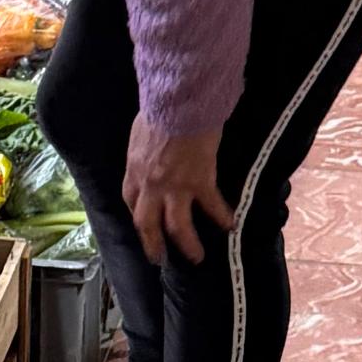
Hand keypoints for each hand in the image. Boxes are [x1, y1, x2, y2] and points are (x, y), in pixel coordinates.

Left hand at [125, 118, 237, 267]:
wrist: (179, 102)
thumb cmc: (158, 111)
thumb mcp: (139, 136)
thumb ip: (143, 155)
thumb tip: (150, 159)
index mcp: (134, 173)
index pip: (131, 203)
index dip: (139, 216)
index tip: (145, 225)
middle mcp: (150, 186)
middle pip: (147, 225)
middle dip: (153, 245)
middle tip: (159, 259)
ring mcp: (174, 187)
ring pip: (177, 226)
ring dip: (187, 245)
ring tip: (196, 258)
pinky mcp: (199, 181)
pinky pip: (212, 206)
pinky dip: (222, 217)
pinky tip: (230, 226)